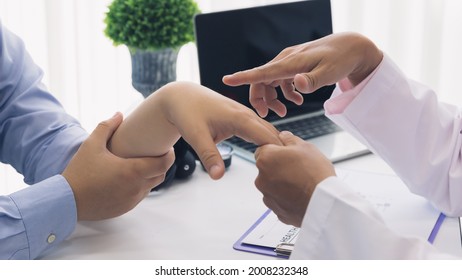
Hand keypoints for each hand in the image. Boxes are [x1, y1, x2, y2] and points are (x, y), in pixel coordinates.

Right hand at [62, 113, 174, 220]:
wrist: (66, 202)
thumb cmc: (80, 172)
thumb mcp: (91, 145)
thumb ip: (107, 127)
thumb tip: (119, 114)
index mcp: (132, 171)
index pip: (164, 164)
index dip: (170, 155)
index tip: (167, 148)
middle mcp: (136, 188)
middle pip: (161, 175)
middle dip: (161, 164)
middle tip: (155, 153)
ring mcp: (132, 200)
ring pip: (151, 186)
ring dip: (150, 176)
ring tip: (141, 164)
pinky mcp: (125, 208)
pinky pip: (140, 196)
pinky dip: (139, 186)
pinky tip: (129, 178)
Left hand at [161, 82, 281, 178]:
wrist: (182, 97)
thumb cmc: (188, 113)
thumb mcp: (196, 137)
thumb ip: (210, 157)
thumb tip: (218, 177)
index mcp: (241, 118)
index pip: (269, 138)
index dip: (277, 155)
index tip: (282, 171)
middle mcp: (248, 114)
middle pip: (273, 135)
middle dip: (281, 153)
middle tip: (286, 175)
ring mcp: (247, 115)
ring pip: (269, 132)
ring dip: (276, 148)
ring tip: (283, 168)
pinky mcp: (243, 118)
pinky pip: (261, 131)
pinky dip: (268, 143)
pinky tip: (271, 157)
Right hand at [223, 32, 382, 117]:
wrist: (351, 48)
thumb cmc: (341, 59)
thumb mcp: (329, 73)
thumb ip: (312, 80)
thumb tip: (296, 83)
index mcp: (290, 63)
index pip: (262, 71)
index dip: (243, 77)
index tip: (227, 80)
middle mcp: (286, 61)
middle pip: (261, 80)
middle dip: (260, 99)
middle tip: (266, 116)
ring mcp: (290, 63)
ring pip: (270, 82)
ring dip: (273, 99)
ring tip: (285, 112)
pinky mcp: (295, 66)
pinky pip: (281, 81)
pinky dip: (285, 93)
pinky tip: (297, 100)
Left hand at [254, 131, 334, 226]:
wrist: (324, 202)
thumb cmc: (315, 173)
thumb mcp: (306, 147)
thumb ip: (289, 139)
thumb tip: (283, 136)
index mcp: (265, 159)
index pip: (263, 150)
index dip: (276, 151)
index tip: (288, 155)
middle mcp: (261, 178)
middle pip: (267, 169)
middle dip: (278, 168)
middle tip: (298, 169)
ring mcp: (267, 196)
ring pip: (272, 186)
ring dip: (282, 184)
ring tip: (301, 184)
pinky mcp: (276, 211)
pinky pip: (279, 201)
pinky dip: (287, 198)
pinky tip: (301, 196)